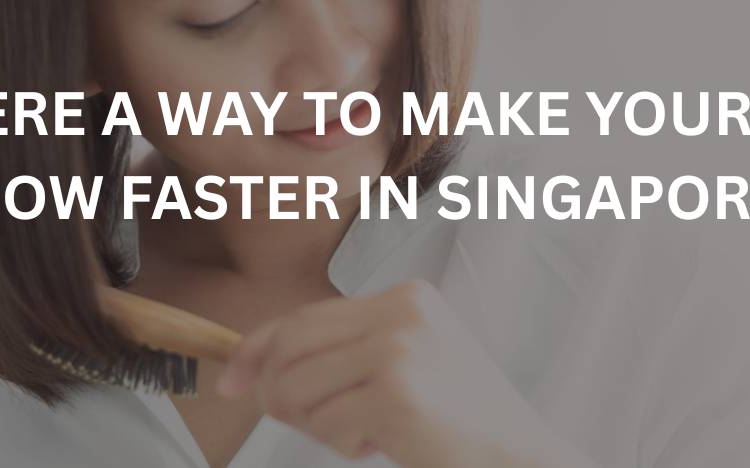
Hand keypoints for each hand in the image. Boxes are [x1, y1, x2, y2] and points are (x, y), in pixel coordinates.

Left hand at [215, 279, 573, 466]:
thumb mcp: (404, 365)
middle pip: (290, 345)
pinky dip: (345, 447)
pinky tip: (385, 445)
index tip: (230, 380)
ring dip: (316, 426)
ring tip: (363, 433)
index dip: (256, 348)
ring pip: (298, 388)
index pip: (303, 315)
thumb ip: (345, 353)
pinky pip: (327, 426)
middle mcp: (401, 313)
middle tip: (301, 422)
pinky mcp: (396, 392)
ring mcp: (399, 349)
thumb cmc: (460, 421)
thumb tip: (259, 372)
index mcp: (404, 297)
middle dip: (275, 392)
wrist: (519, 458)